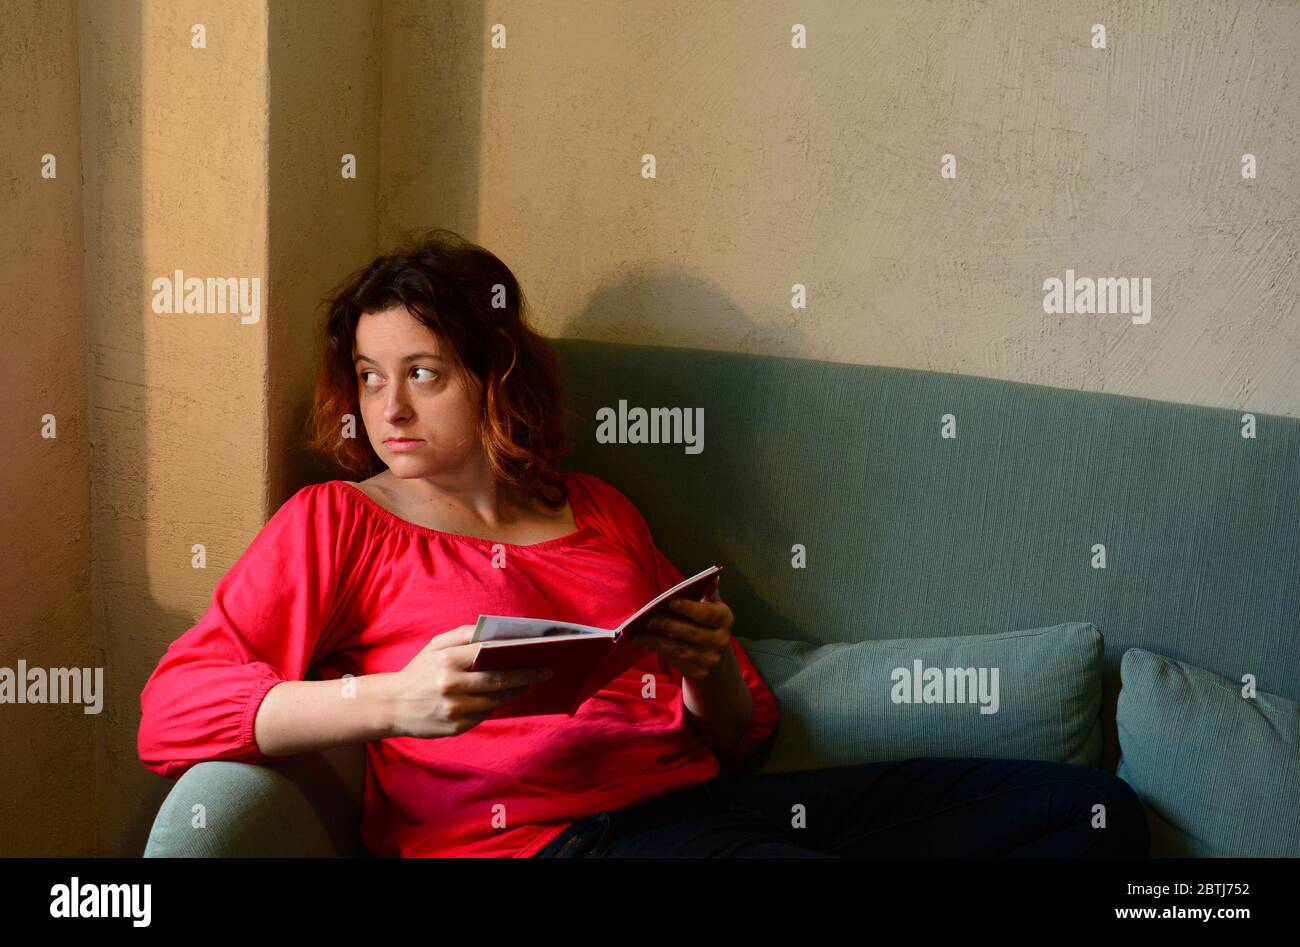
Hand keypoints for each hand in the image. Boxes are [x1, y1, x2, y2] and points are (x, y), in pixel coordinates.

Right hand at [386, 625, 552, 737]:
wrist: (391, 706)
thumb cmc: (419, 671)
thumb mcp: (435, 646)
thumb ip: (463, 635)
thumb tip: (495, 631)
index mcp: (447, 660)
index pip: (490, 655)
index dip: (518, 656)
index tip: (539, 653)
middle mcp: (451, 685)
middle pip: (499, 681)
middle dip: (527, 676)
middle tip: (546, 672)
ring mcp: (454, 709)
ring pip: (495, 700)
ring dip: (516, 693)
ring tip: (529, 684)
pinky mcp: (456, 727)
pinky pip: (484, 715)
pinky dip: (496, 705)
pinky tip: (505, 697)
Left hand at [636, 576, 731, 679]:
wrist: (716, 658)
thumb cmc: (708, 625)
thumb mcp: (713, 608)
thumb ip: (709, 593)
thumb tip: (713, 576)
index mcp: (725, 620)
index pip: (707, 614)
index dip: (689, 608)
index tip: (671, 602)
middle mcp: (720, 641)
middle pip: (691, 632)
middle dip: (668, 624)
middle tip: (649, 618)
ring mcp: (709, 659)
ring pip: (679, 648)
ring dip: (657, 640)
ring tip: (640, 632)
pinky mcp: (698, 672)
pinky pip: (675, 660)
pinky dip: (658, 650)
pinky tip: (644, 642)